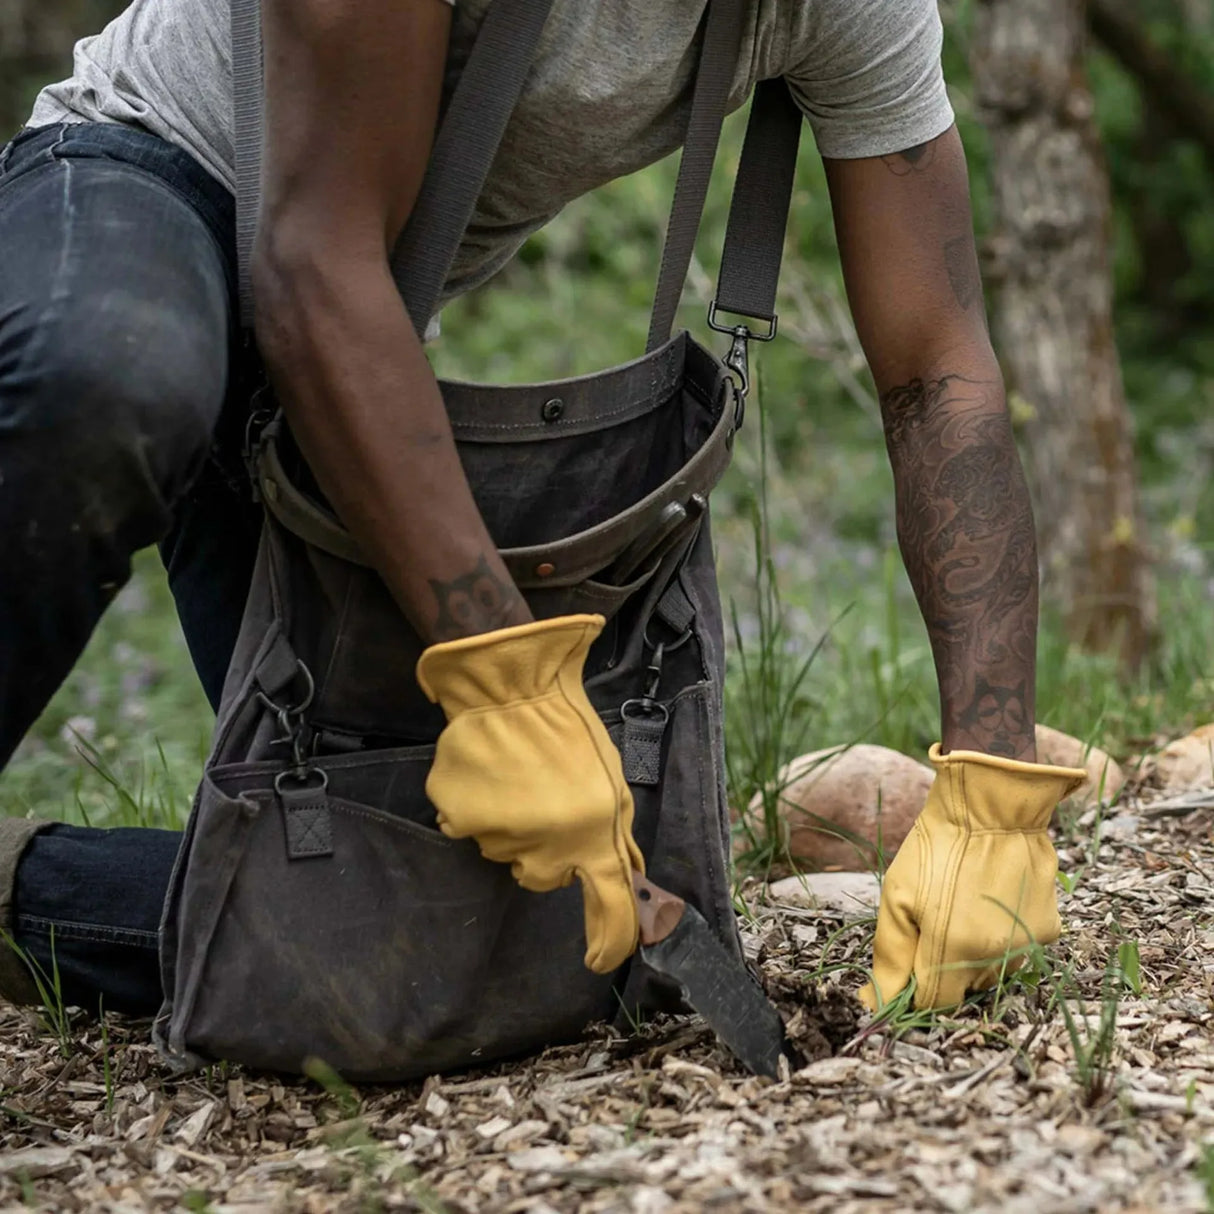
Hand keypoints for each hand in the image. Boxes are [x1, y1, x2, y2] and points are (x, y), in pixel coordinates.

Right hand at [416, 614, 643, 973]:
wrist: (510, 686)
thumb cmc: (568, 731)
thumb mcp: (611, 784)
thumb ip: (613, 838)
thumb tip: (624, 880)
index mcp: (593, 835)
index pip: (610, 909)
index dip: (609, 943)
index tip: (598, 960)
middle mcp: (545, 846)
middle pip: (545, 878)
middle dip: (549, 850)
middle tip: (548, 801)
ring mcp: (498, 835)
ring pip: (506, 852)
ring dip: (513, 827)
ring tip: (518, 778)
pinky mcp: (458, 817)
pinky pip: (469, 830)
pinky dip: (477, 811)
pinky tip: (489, 776)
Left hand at [859, 744, 1085, 1010]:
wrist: (994, 804)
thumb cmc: (937, 846)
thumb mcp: (898, 895)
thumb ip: (890, 955)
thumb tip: (876, 1002)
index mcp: (955, 950)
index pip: (933, 1004)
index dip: (914, 989)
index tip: (906, 961)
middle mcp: (998, 957)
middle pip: (963, 989)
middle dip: (942, 967)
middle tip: (932, 921)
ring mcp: (1028, 945)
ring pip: (991, 971)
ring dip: (972, 953)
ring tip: (962, 904)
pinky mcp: (1049, 930)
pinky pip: (1017, 949)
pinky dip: (1000, 935)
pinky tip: (989, 899)